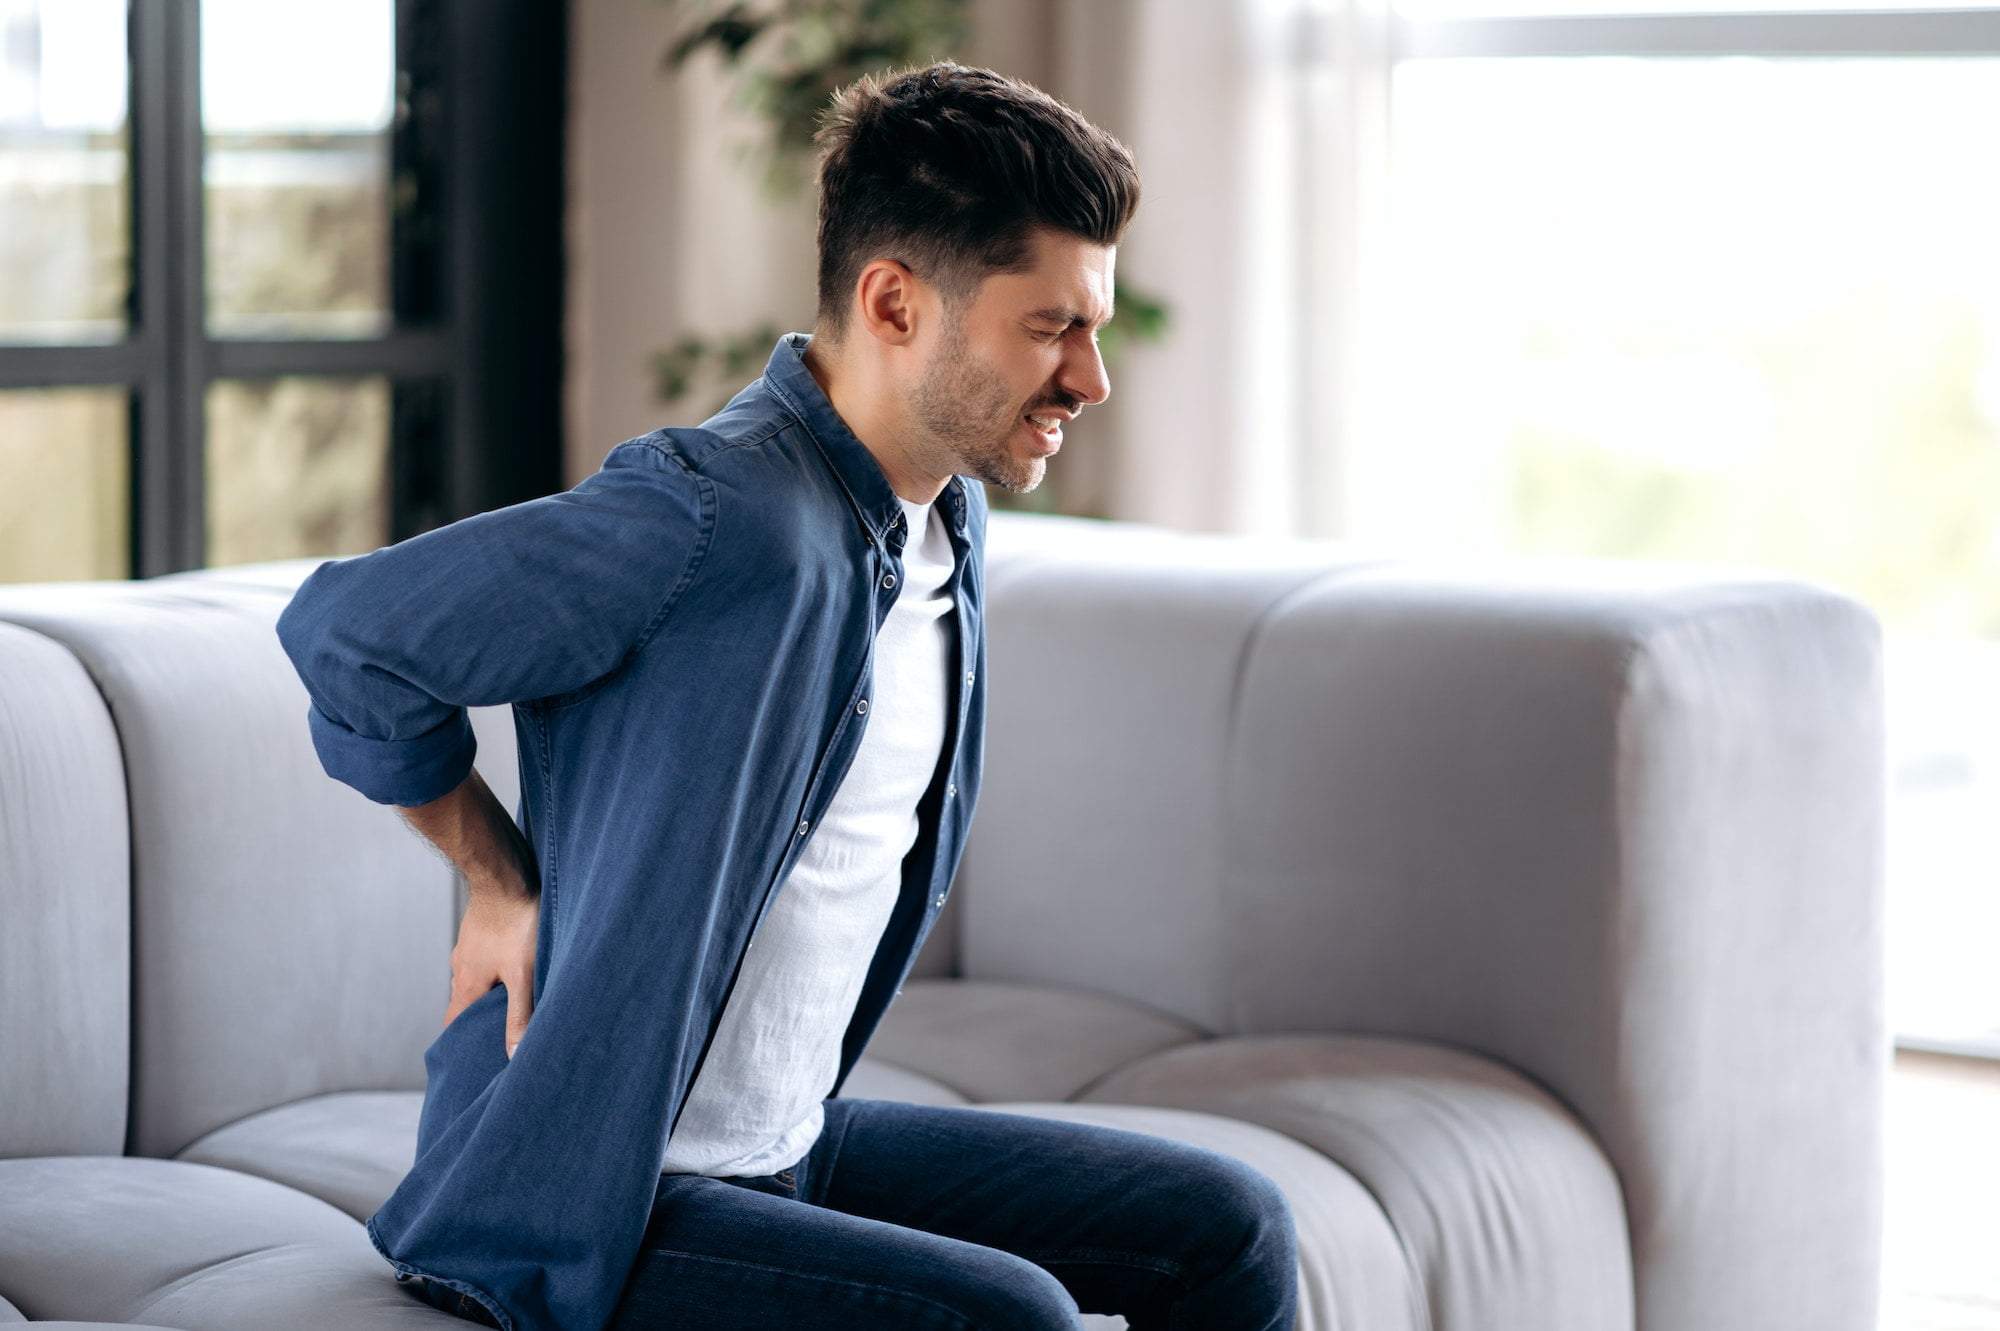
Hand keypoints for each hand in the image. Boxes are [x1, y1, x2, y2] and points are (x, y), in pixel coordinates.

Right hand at [445, 881, 540, 1057]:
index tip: (470, 1055)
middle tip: (499, 1031)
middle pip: (464, 1003)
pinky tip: (515, 967)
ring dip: (489, 992)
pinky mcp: (480, 932)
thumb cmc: (516, 923)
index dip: (460, 1042)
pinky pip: (484, 959)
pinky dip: (495, 970)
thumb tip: (514, 1055)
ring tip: (512, 1001)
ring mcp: (469, 948)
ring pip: (475, 979)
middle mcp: (461, 969)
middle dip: (478, 1019)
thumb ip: (519, 1014)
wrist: (505, 875)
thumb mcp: (523, 975)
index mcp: (466, 985)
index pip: (453, 1024)